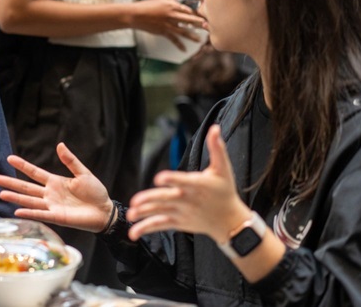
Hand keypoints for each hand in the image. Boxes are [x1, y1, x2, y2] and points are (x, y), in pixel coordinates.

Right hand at [0, 143, 112, 232]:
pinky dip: (29, 213)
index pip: (34, 172)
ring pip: (29, 201)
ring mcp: (52, 206)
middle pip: (26, 187)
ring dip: (15, 198)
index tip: (9, 158)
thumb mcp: (83, 173)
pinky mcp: (57, 217)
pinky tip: (17, 211)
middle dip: (11, 183)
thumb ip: (70, 161)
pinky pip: (40, 214)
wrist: (105, 211)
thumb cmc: (95, 192)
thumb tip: (59, 144)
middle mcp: (50, 194)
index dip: (22, 166)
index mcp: (55, 181)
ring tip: (1, 194)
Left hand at [126, 125, 250, 242]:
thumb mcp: (224, 169)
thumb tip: (215, 128)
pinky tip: (133, 232)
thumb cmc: (225, 192)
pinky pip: (160, 225)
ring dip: (145, 213)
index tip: (159, 178)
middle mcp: (188, 200)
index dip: (172, 179)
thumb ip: (217, 148)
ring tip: (131, 214)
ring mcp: (182, 212)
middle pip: (167, 199)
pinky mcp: (178, 222)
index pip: (183, 181)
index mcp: (198, 185)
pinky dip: (146, 228)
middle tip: (136, 201)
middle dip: (151, 200)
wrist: (230, 221)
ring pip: (161, 212)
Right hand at [132, 0, 204, 49]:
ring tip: (200, 40)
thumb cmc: (147, 6)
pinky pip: (173, 39)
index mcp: (172, 5)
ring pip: (183, 31)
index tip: (205, 16)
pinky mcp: (163, 31)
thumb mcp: (162, 0)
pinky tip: (184, 50)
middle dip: (200, 24)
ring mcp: (168, 24)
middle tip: (209, 27)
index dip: (197, 13)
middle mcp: (172, 15)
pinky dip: (179, 45)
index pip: (188, 9)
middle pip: (189, 20)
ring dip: (192, 36)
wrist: (135, 15)